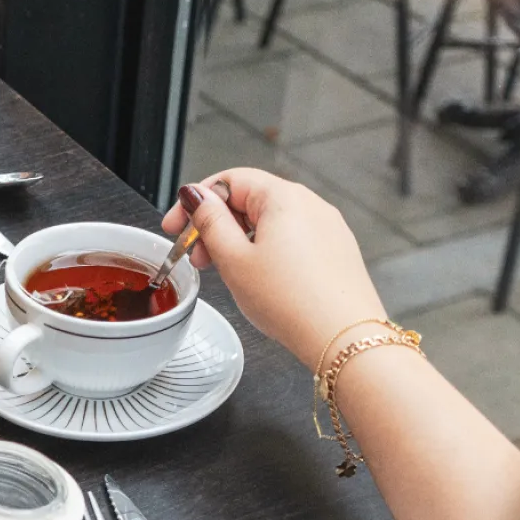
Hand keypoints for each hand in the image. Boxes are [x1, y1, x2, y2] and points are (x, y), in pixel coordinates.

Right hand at [162, 167, 387, 366]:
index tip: (176, 226)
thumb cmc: (292, 302)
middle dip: (216, 225)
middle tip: (197, 256)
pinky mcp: (335, 251)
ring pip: (270, 222)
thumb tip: (197, 197)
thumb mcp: (234, 260)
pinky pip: (291, 240)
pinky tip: (257, 280)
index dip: (195, 202)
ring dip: (239, 240)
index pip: (228, 181)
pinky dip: (266, 251)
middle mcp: (310, 204)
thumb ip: (210, 222)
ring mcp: (327, 227)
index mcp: (283, 197)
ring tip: (225, 272)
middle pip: (249, 200)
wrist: (344, 338)